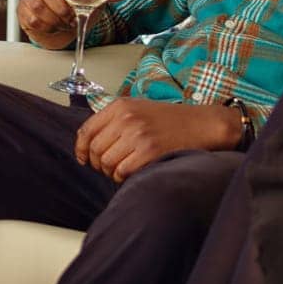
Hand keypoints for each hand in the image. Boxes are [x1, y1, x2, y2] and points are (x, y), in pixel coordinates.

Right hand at [17, 0, 77, 48]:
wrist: (68, 22)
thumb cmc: (80, 4)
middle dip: (61, 8)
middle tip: (72, 17)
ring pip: (37, 8)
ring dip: (55, 19)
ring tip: (66, 23)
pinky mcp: (23, 11)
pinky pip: (33, 20)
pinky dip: (48, 27)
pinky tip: (56, 26)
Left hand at [74, 98, 241, 181]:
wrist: (202, 124)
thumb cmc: (170, 120)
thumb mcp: (138, 109)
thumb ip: (113, 121)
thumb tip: (88, 142)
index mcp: (120, 106)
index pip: (86, 131)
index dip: (81, 149)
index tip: (83, 159)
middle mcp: (126, 119)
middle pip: (95, 150)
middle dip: (98, 164)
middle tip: (109, 167)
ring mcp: (138, 135)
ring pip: (107, 163)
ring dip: (111, 172)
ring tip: (123, 169)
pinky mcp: (150, 151)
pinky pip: (123, 172)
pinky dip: (123, 177)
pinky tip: (133, 172)